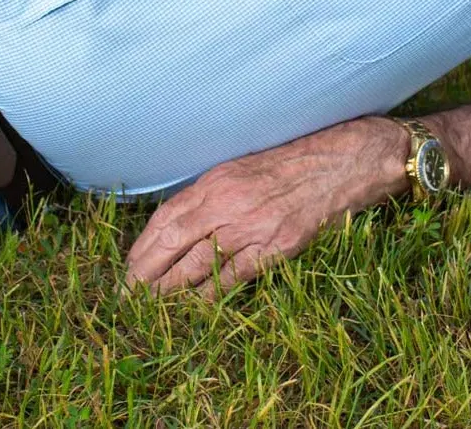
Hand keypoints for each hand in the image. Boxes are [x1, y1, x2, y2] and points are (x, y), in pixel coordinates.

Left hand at [123, 117, 409, 295]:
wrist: (344, 161)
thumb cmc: (295, 161)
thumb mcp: (246, 166)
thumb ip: (215, 191)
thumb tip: (184, 220)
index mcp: (217, 179)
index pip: (167, 216)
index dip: (144, 244)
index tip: (129, 265)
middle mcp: (227, 201)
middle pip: (172, 243)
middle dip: (144, 272)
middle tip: (126, 296)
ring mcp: (250, 226)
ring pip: (195, 265)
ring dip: (168, 290)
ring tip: (149, 307)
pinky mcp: (274, 248)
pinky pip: (231, 278)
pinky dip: (208, 296)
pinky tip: (193, 309)